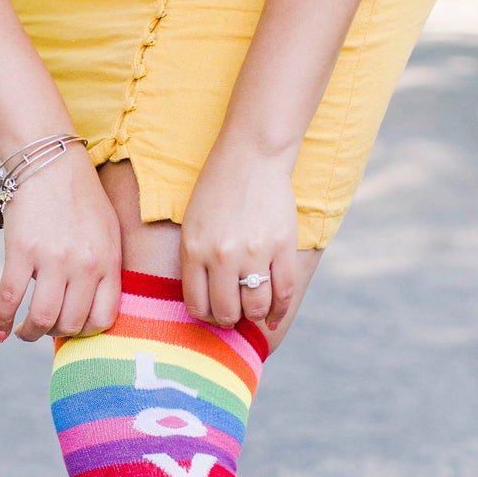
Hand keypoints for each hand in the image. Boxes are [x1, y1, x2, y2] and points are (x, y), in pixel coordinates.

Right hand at [0, 142, 120, 342]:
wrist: (50, 161)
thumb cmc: (80, 196)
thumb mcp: (108, 231)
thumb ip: (104, 268)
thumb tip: (90, 306)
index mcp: (108, 261)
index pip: (104, 319)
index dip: (86, 332)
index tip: (72, 328)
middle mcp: (84, 265)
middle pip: (71, 323)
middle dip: (55, 333)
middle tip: (44, 326)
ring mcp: (53, 259)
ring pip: (42, 318)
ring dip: (30, 333)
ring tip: (23, 332)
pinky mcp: (22, 250)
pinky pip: (9, 298)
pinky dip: (1, 320)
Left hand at [180, 134, 297, 329]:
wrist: (252, 157)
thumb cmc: (218, 190)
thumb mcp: (193, 225)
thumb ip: (196, 261)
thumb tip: (207, 303)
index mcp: (194, 250)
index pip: (197, 304)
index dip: (206, 317)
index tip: (213, 313)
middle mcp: (221, 256)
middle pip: (227, 312)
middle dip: (230, 319)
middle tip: (235, 313)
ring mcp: (254, 252)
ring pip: (256, 307)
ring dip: (255, 315)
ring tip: (254, 309)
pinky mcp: (282, 246)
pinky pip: (284, 292)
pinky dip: (280, 310)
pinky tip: (274, 314)